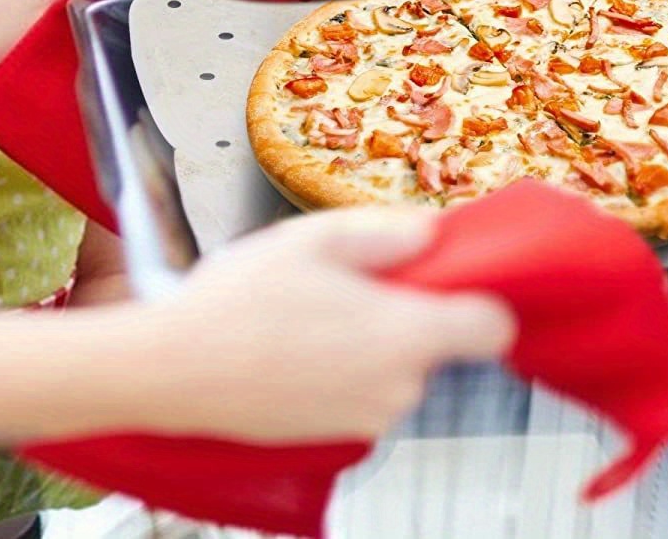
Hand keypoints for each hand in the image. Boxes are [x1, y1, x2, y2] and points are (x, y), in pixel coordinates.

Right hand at [143, 208, 514, 442]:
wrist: (176, 370)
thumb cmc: (239, 301)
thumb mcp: (311, 238)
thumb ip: (383, 232)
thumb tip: (429, 232)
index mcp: (404, 333)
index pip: (492, 327)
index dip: (479, 297)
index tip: (448, 278)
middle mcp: (398, 386)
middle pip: (435, 341)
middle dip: (401, 309)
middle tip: (341, 280)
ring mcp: (369, 418)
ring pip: (394, 365)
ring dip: (367, 338)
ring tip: (304, 311)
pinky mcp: (338, 436)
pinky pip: (361, 390)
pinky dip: (341, 367)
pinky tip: (291, 343)